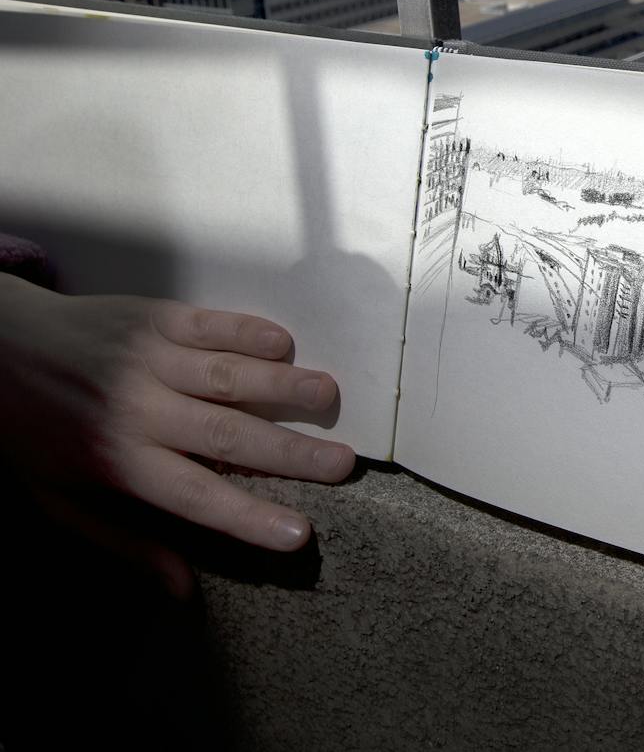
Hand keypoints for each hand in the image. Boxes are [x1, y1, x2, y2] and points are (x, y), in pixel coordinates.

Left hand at [0, 274, 354, 593]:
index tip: (300, 534)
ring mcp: (149, 358)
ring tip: (331, 397)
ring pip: (230, 375)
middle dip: (292, 452)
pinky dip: (253, 333)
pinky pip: (213, 324)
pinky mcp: (156, 317)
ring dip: (287, 385)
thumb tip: (184, 590)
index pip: (195, 495)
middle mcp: (138, 408)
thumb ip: (126, 542)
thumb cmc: (36, 432)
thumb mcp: (63, 500)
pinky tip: (286, 347)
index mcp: (116, 460)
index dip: (249, 516)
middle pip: (228, 434)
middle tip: (344, 464)